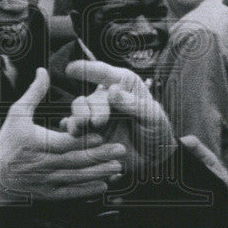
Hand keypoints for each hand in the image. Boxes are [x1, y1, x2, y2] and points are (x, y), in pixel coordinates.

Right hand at [0, 68, 125, 204]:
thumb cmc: (6, 142)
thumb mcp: (16, 114)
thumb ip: (33, 93)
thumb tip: (43, 71)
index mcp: (37, 143)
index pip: (64, 143)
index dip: (83, 140)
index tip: (101, 135)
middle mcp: (42, 164)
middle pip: (75, 161)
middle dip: (99, 156)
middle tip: (120, 150)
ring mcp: (46, 181)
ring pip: (76, 177)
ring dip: (99, 173)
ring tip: (118, 167)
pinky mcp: (48, 194)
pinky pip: (70, 193)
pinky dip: (87, 190)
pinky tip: (103, 185)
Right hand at [63, 60, 177, 172]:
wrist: (154, 158)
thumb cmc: (156, 131)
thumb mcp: (153, 116)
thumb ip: (133, 103)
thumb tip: (112, 90)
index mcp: (124, 85)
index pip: (104, 73)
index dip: (87, 69)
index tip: (71, 69)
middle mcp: (106, 97)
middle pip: (89, 98)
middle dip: (90, 109)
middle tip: (98, 122)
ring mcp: (96, 115)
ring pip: (78, 112)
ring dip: (77, 120)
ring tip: (80, 130)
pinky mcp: (89, 132)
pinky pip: (74, 129)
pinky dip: (71, 132)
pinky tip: (73, 136)